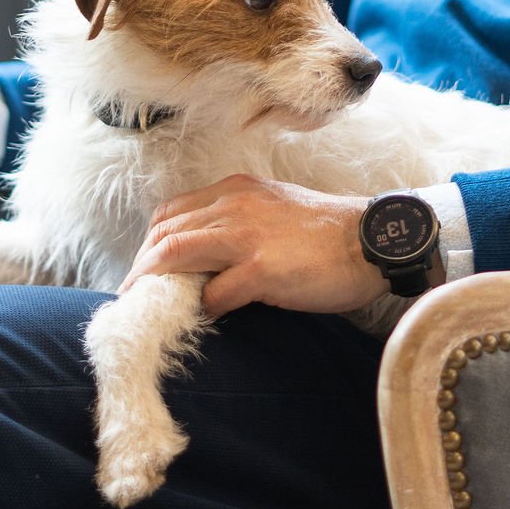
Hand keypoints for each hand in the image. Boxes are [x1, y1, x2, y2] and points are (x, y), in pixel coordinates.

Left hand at [119, 174, 389, 317]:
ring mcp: (246, 235)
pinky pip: (213, 293)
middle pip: (165, 233)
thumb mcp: (276, 209)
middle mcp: (234, 204)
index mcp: (236, 189)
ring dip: (156, 285)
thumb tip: (210, 256)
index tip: (147, 269)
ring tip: (149, 310)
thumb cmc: (329, 232)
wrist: (374, 239)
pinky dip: (201, 307)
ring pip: (176, 255)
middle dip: (142, 267)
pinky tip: (205, 319)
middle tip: (135, 296)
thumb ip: (240, 222)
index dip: (152, 243)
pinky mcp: (261, 269)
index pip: (172, 212)